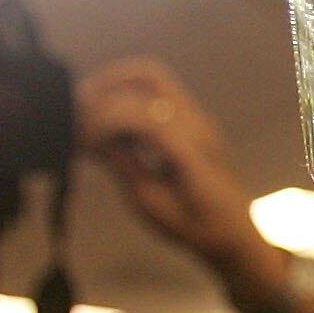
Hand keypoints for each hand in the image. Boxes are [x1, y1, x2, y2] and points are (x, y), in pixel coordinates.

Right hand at [75, 57, 283, 282]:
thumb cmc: (194, 227)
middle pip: (148, 75)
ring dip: (117, 87)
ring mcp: (199, 122)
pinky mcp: (195, 125)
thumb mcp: (151, 204)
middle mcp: (198, 126)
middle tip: (78, 111)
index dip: (104, 120)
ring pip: (154, 80)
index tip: (81, 140)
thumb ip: (123, 165)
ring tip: (89, 113)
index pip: (141, 113)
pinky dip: (129, 100)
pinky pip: (159, 96)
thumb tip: (93, 139)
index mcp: (190, 150)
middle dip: (106, 86)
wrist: (235, 237)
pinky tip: (110, 126)